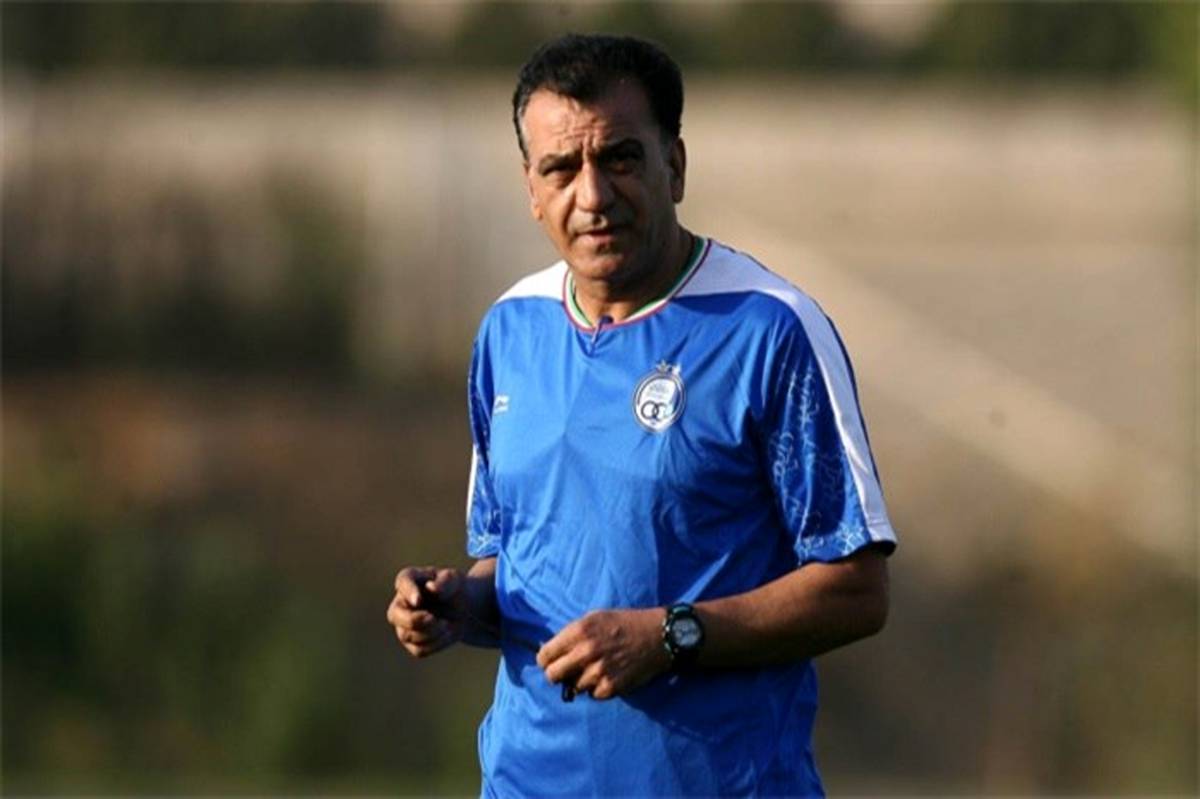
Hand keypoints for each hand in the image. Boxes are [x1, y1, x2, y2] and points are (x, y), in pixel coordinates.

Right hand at [387, 566, 466, 657]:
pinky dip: (436, 643)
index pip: (403, 582)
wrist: (464, 609)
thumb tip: (432, 588)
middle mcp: (400, 602)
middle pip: (395, 615)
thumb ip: (445, 582)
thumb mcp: (455, 580)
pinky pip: (419, 649)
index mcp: (409, 579)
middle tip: (434, 619)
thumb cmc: (455, 589)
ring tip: (446, 624)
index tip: (418, 600)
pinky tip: (446, 633)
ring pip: (407, 635)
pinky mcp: (411, 642)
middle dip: (414, 620)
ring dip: (432, 633)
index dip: (408, 592)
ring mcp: (402, 624)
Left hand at [536, 608, 671, 699]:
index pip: (544, 656)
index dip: (546, 660)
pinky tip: (610, 675)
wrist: (658, 635)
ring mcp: (598, 671)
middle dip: (558, 674)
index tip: (552, 662)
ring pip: (574, 686)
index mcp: (578, 631)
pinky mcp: (611, 687)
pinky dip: (599, 688)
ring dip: (583, 680)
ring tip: (599, 668)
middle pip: (552, 676)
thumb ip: (571, 634)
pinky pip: (593, 695)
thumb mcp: (594, 618)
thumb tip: (550, 652)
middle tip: (569, 671)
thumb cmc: (624, 624)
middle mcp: (585, 652)